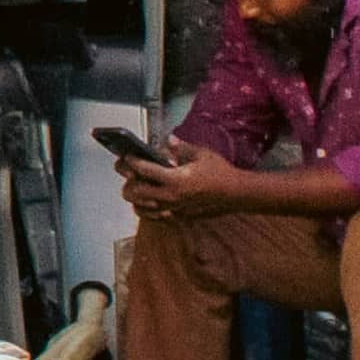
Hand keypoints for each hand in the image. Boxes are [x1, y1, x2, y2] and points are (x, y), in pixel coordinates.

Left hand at [116, 141, 264, 220]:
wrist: (235, 194)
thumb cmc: (219, 172)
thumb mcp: (200, 154)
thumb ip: (180, 148)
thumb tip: (168, 142)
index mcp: (176, 179)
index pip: (144, 170)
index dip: (131, 162)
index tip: (125, 156)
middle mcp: (171, 196)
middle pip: (136, 191)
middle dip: (127, 179)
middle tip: (124, 169)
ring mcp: (173, 209)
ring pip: (141, 207)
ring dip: (133, 196)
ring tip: (131, 185)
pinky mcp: (177, 217)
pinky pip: (153, 216)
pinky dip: (144, 209)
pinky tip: (144, 201)